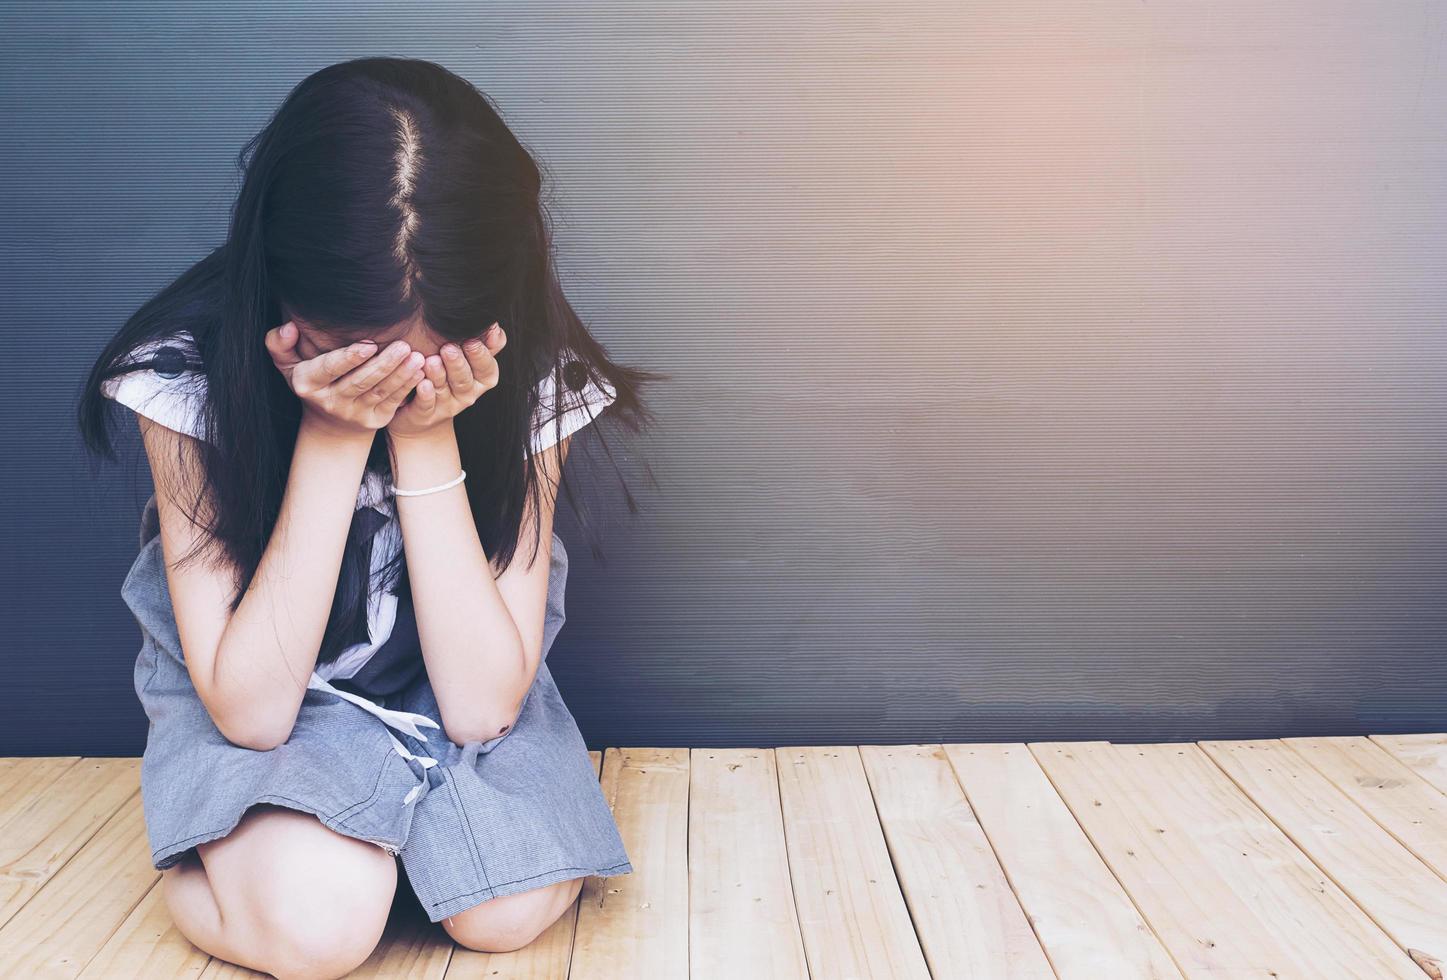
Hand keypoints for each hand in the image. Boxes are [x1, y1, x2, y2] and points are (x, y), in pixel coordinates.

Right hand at [265, 321, 424, 434]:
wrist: (330, 426)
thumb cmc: (311, 382)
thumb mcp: (287, 366)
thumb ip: (279, 344)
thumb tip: (289, 327)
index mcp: (308, 384)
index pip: (330, 369)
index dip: (349, 358)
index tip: (369, 344)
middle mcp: (331, 401)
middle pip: (360, 381)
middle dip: (383, 364)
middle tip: (403, 346)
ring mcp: (354, 413)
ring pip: (380, 391)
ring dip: (400, 374)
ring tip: (417, 356)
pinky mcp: (375, 420)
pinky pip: (393, 401)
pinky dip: (407, 386)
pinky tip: (419, 371)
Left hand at [387, 322, 506, 439]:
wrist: (423, 412)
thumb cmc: (448, 375)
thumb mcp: (468, 359)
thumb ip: (485, 343)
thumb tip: (494, 326)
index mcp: (481, 380)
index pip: (487, 368)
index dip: (480, 356)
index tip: (471, 341)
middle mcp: (467, 395)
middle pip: (465, 380)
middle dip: (458, 364)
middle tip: (448, 348)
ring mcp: (447, 406)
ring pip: (444, 391)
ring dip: (439, 376)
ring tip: (431, 361)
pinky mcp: (426, 415)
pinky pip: (426, 406)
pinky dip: (425, 396)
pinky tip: (422, 384)